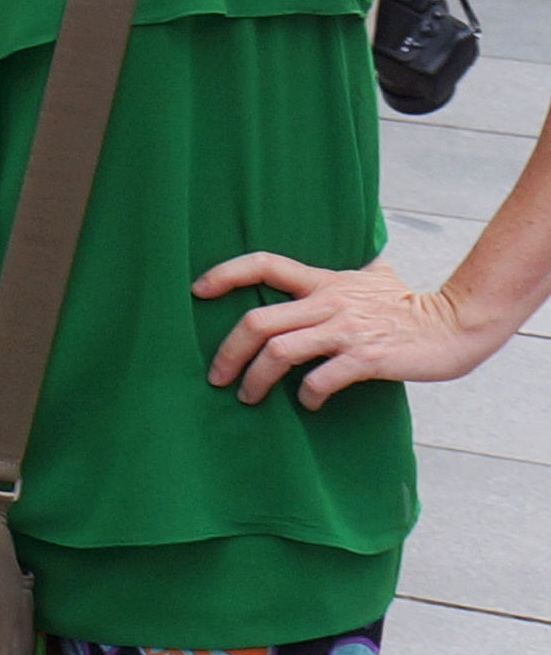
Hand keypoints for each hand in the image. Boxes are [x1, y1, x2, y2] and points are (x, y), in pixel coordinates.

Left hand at [197, 255, 516, 406]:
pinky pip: (321, 378)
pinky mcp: (366, 357)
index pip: (265, 263)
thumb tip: (359, 250)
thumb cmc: (411, 305)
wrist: (456, 326)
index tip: (196, 290)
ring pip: (279, 351)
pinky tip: (306, 404)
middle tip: (216, 376)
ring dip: (256, 379)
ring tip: (248, 397)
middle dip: (227, 351)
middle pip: (257, 320)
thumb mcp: (376, 276)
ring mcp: (346, 330)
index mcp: (325, 281)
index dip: (225, 273)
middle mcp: (329, 302)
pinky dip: (306, 395)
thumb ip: (354, 268)